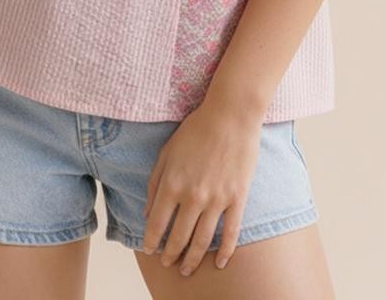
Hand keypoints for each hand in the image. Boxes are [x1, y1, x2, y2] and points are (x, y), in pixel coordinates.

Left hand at [141, 98, 262, 276]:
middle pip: (179, 238)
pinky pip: (231, 233)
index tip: (150, 251)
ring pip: (203, 241)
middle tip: (168, 264)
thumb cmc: (196, 129)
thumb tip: (148, 213)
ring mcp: (217, 200)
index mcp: (172, 184)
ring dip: (193, 259)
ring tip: (187, 269)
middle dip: (171, 255)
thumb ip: (155, 183)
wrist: (230, 116)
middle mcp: (193, 196)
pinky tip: (220, 263)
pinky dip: (226, 252)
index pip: (157, 224)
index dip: (152, 242)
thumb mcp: (166, 152)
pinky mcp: (237, 198)